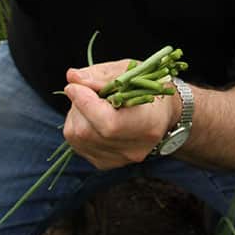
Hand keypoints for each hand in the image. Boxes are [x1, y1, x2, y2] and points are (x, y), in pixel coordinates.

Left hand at [62, 60, 180, 169]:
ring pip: (77, 138)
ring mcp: (120, 159)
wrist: (161, 113)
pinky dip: (77, 126)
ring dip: (75, 115)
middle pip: (87, 131)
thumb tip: (73, 77)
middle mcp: (135, 149)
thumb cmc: (147, 87)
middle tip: (83, 90)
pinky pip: (77, 145)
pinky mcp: (105, 163)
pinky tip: (89, 117)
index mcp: (149, 124)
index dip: (85, 102)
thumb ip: (99, 76)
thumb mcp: (128, 71)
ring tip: (89, 102)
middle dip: (77, 106)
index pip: (108, 123)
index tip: (75, 85)